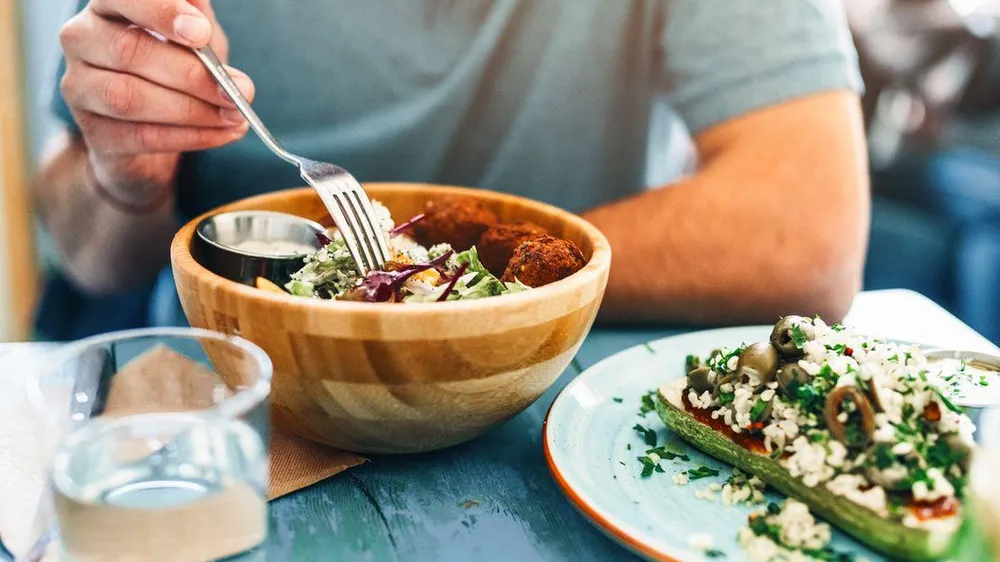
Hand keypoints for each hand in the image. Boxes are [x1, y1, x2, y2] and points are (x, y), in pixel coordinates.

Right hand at [59, 0, 254, 205]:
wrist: (155, 129)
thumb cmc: (174, 68)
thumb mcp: (194, 36)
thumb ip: (198, 17)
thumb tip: (201, 7)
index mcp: (107, 7)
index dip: (160, 12)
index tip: (201, 32)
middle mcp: (82, 41)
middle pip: (129, 51)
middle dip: (192, 75)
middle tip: (239, 91)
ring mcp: (80, 88)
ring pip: (130, 97)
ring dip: (193, 110)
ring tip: (235, 116)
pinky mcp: (94, 132)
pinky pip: (142, 136)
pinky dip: (190, 137)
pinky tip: (222, 134)